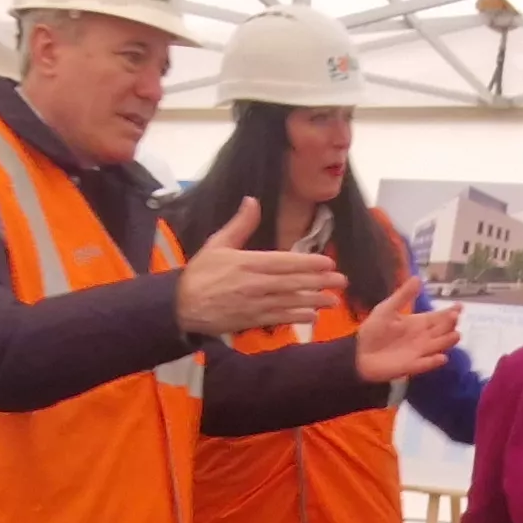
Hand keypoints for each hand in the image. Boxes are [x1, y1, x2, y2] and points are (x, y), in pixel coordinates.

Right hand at [173, 200, 342, 337]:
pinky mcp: (251, 321)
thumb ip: (240, 224)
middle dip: (319, 282)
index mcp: (248, 262)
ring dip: (314, 301)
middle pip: (293, 283)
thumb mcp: (217, 243)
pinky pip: (279, 319)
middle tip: (341, 281)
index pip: (285, 262)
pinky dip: (296, 317)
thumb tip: (252, 201)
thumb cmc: (200, 273)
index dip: (309, 263)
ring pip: (290, 302)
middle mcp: (255, 284)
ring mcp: (254, 304)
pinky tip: (312, 316)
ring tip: (334, 300)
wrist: (181, 305)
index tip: (328, 263)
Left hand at [351, 280, 464, 383]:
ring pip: (437, 346)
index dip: (449, 312)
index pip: (438, 317)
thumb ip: (403, 296)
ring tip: (455, 335)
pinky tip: (441, 358)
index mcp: (417, 323)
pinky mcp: (411, 366)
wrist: (358, 352)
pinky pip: (424, 364)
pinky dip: (433, 362)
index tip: (460, 306)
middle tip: (455, 317)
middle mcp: (422, 338)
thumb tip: (418, 278)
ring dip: (447, 342)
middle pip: (441, 330)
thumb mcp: (387, 309)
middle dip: (449, 324)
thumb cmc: (373, 330)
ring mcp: (418, 352)